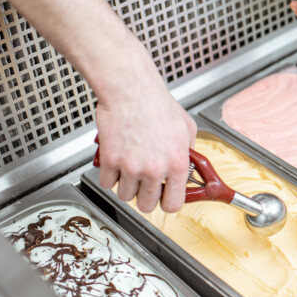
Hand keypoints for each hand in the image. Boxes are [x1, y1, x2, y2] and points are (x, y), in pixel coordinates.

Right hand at [95, 79, 195, 213]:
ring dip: (127, 185)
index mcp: (177, 163)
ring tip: (130, 167)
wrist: (131, 90)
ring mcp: (131, 167)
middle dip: (145, 196)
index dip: (168, 202)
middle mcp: (155, 169)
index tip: (164, 198)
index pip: (173, 204)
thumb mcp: (187, 127)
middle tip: (145, 183)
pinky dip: (110, 175)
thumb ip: (188, 150)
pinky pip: (107, 183)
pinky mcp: (110, 161)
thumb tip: (188, 165)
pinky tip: (117, 161)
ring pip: (125, 196)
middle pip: (147, 205)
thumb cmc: (157, 104)